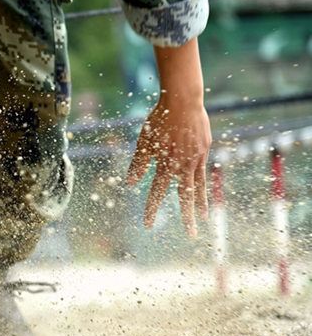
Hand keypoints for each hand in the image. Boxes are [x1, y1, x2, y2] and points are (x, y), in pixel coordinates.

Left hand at [126, 97, 210, 236]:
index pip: (157, 193)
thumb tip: (130, 184)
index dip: (152, 209)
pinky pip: (203, 172)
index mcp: (166, 164)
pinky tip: (203, 192)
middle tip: (190, 235)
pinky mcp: (205, 149)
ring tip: (202, 218)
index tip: (147, 224)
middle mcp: (183, 165)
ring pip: (198, 186)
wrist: (183, 100)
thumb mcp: (144, 141)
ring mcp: (197, 158)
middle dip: (187, 217)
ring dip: (200, 204)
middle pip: (185, 196)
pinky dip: (204, 184)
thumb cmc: (159, 119)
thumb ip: (139, 164)